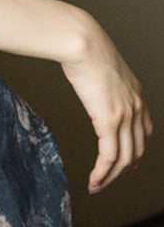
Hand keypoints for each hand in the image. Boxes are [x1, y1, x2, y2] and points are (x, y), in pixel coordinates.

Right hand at [61, 10, 152, 192]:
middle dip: (123, 169)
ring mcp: (125, 116)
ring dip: (111, 177)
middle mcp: (136, 108)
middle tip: (110, 179)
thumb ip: (104, 81)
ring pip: (123, 158)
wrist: (81, 41)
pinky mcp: (109, 121)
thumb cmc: (85, 47)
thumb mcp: (103, 67)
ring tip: (98, 185)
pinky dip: (103, 173)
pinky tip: (94, 180)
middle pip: (136, 150)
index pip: (144, 132)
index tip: (127, 162)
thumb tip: (91, 81)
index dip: (137, 151)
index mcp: (136, 95)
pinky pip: (109, 156)